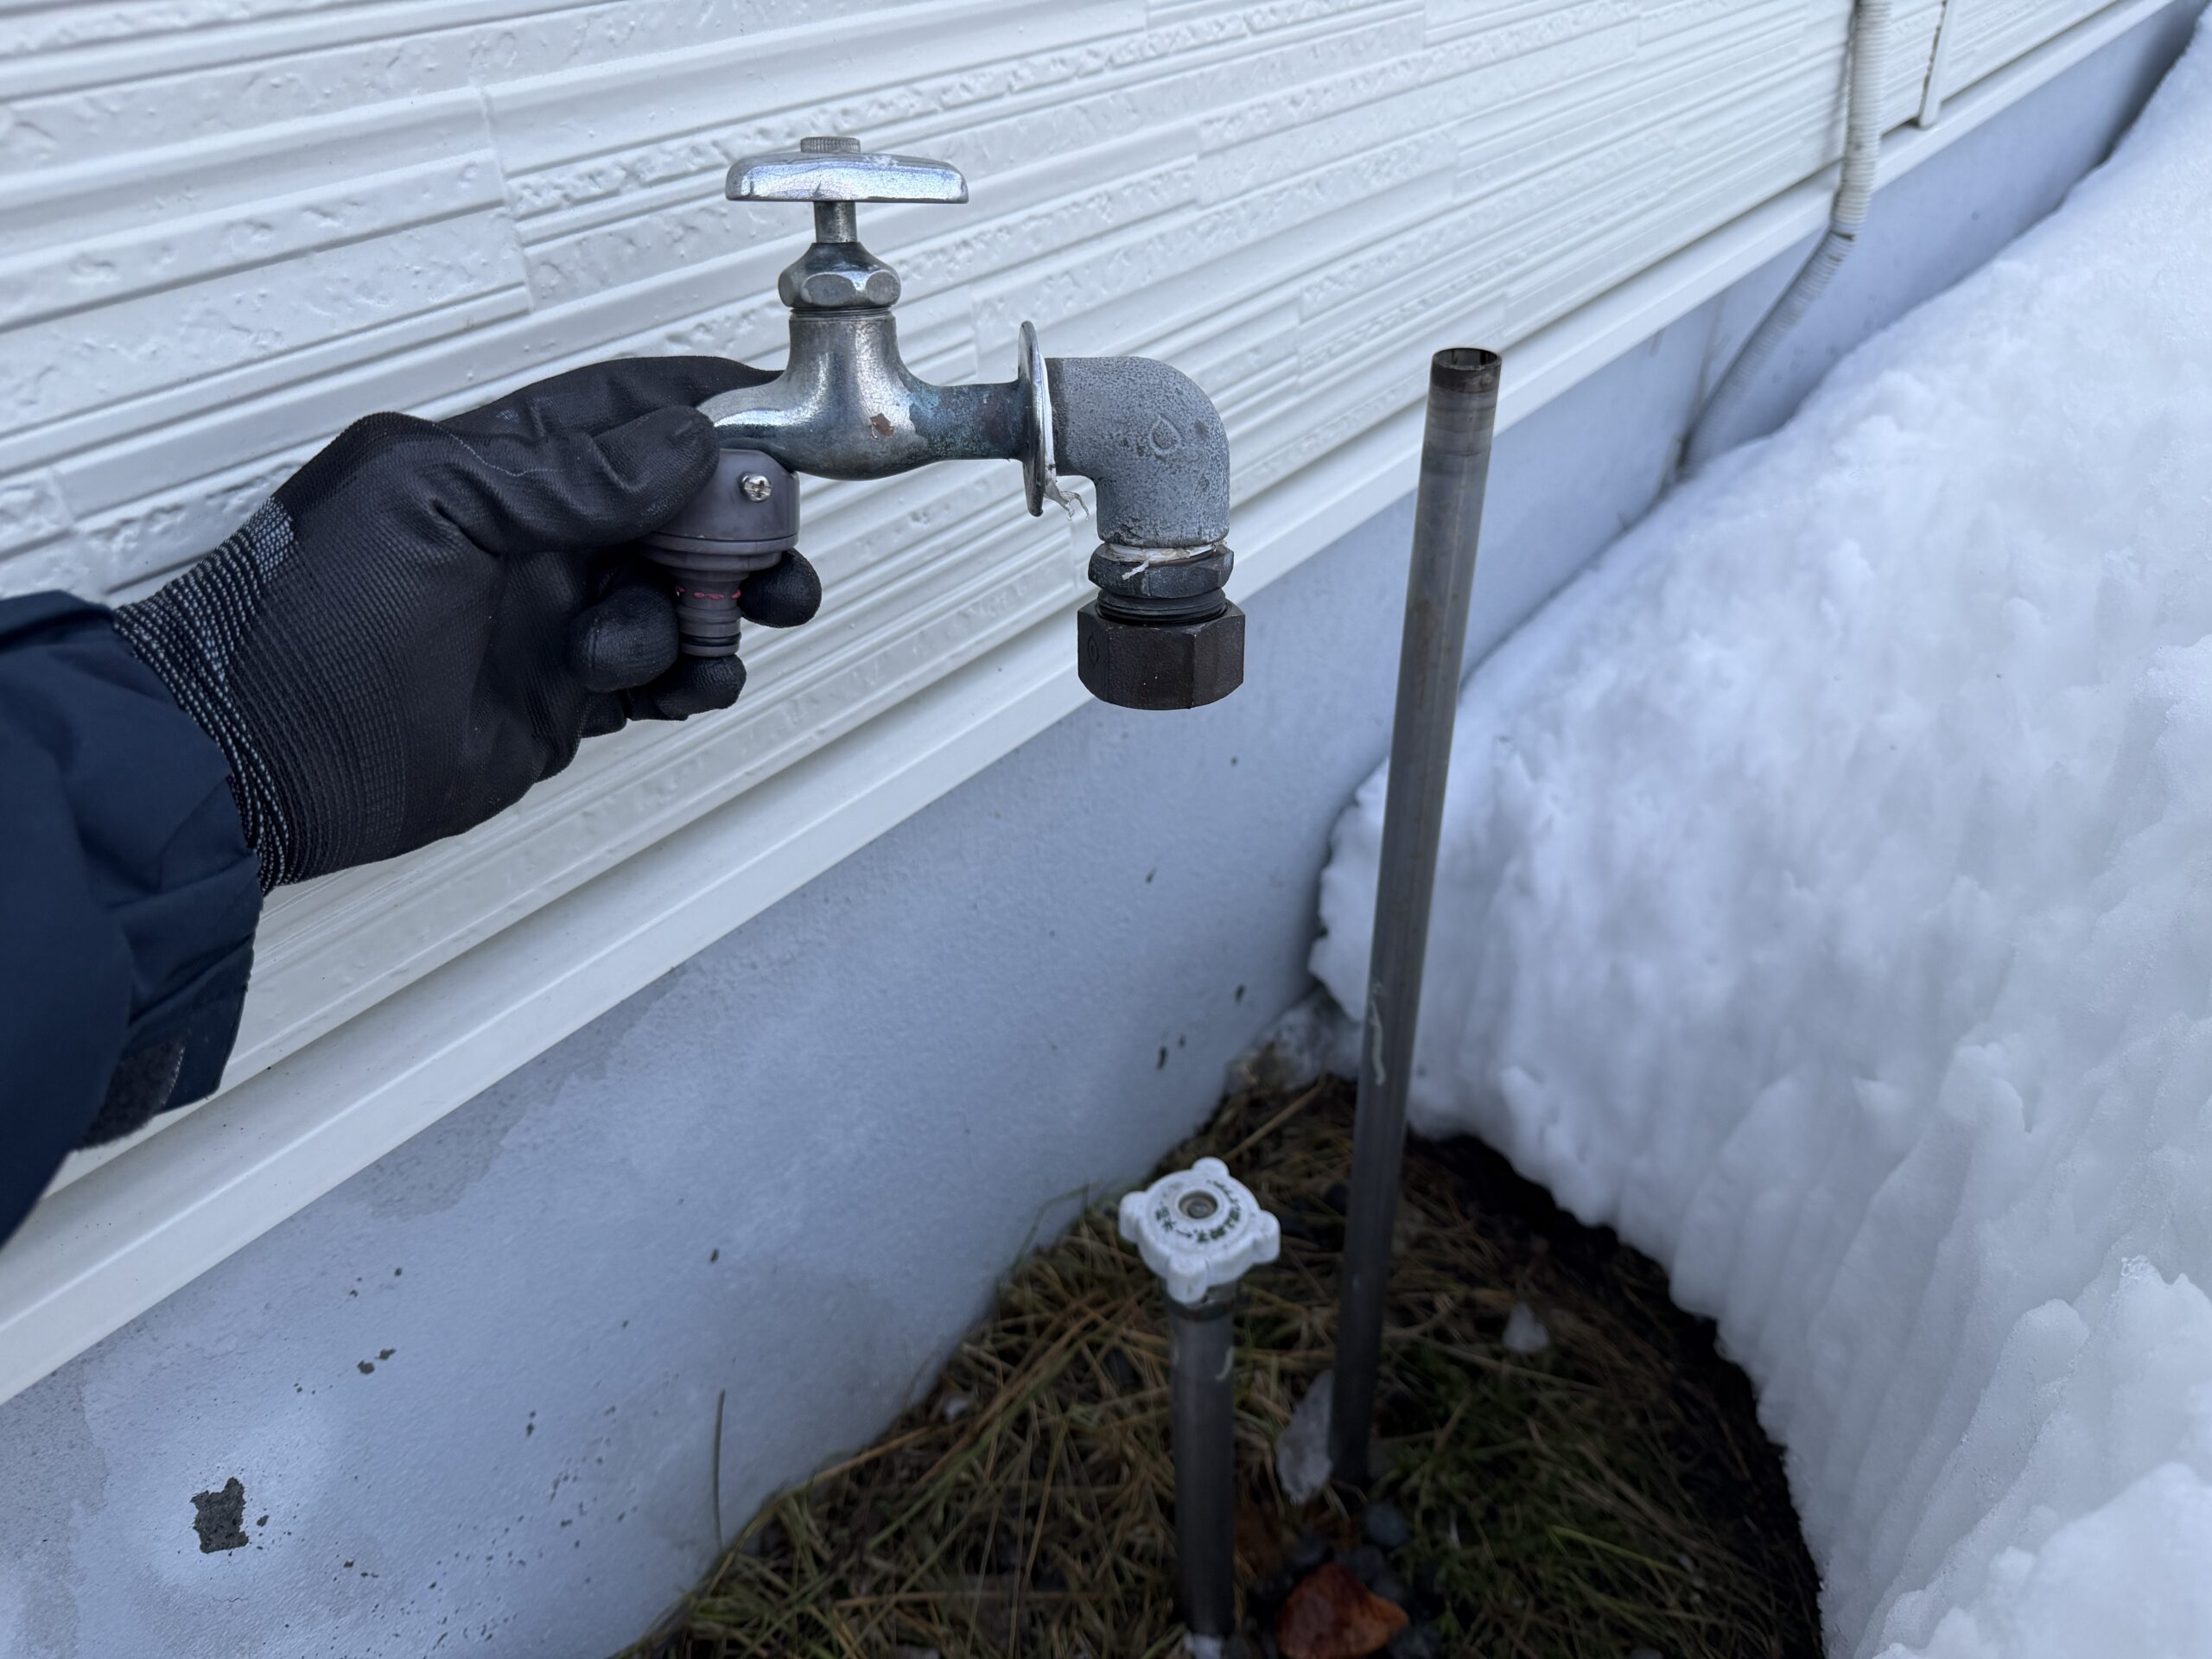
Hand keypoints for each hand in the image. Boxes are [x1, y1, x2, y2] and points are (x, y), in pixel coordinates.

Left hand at [114, 357, 820, 886]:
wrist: (257, 765)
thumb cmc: (299, 625)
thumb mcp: (434, 507)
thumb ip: (567, 474)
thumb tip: (683, 443)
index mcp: (494, 464)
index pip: (627, 412)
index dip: (712, 408)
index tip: (785, 415)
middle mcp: (532, 536)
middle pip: (679, 506)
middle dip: (742, 524)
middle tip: (770, 553)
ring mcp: (551, 619)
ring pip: (682, 594)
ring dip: (715, 609)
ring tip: (706, 632)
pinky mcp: (563, 698)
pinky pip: (663, 673)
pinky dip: (694, 676)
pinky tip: (685, 682)